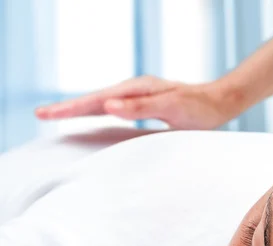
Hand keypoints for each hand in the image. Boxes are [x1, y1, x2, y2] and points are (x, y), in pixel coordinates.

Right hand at [35, 76, 243, 129]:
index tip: (46, 114)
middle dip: (67, 108)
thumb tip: (108, 106)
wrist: (220, 103)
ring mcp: (139, 97)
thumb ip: (140, 108)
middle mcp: (135, 90)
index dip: (70, 108)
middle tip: (40, 114)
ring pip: (102, 103)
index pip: (96, 100)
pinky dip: (97, 112)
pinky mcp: (146, 104)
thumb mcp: (171, 108)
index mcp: (137, 90)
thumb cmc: (199, 108)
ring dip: (79, 109)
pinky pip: (114, 108)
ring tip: (57, 115)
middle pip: (94, 100)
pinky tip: (94, 117)